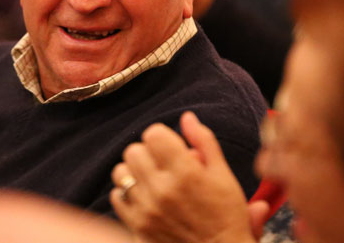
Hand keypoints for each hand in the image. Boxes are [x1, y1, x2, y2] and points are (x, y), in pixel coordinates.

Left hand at [110, 111, 258, 242]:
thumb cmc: (226, 215)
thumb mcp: (223, 174)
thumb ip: (204, 141)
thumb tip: (187, 117)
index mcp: (186, 172)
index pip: (152, 134)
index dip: (161, 136)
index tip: (170, 147)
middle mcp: (163, 189)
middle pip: (133, 150)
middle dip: (147, 152)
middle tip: (161, 163)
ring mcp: (147, 209)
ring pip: (121, 172)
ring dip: (134, 171)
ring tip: (150, 179)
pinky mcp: (138, 226)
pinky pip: (117, 197)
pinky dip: (127, 193)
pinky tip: (144, 196)